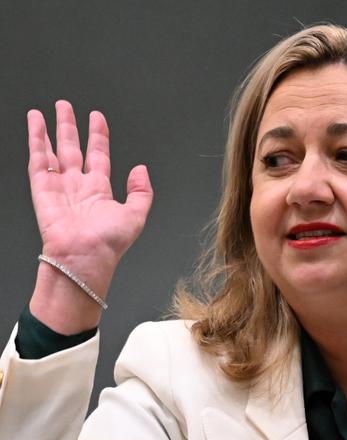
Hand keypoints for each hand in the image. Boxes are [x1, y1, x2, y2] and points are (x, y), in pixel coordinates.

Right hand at [27, 100, 153, 332]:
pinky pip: (38, 158)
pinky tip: (35, 122)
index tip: (97, 117)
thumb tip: (141, 169)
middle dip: (71, 127)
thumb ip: (141, 191)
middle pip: (74, 148)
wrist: (84, 256)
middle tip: (67, 107)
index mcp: (99, 191)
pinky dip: (36, 138)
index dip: (98, 136)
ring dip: (52, 128)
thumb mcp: (136, 215)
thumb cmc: (108, 243)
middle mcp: (78, 186)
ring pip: (55, 149)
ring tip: (51, 108)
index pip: (98, 155)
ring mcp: (59, 185)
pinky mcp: (42, 187)